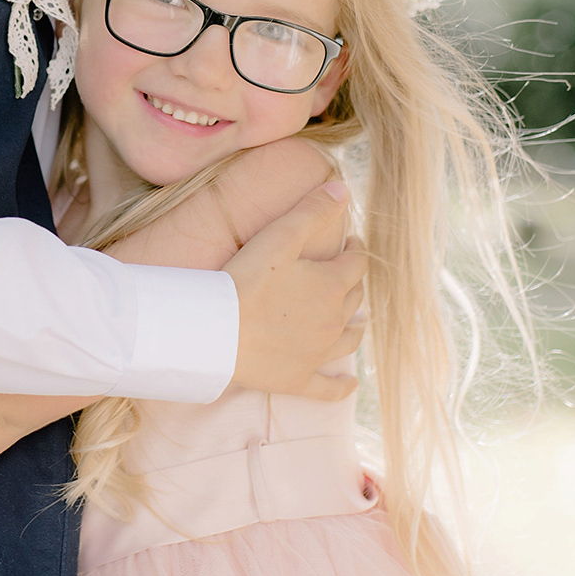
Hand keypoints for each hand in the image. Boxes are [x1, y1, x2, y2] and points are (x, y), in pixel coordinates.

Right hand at [228, 181, 366, 401]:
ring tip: (356, 319)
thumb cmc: (244, 280)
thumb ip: (312, 210)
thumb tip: (343, 188)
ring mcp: (318, 354)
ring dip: (355, 326)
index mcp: (333, 285)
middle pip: (355, 298)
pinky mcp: (299, 380)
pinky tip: (350, 386)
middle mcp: (334, 321)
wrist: (216, 333)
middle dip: (352, 282)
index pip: (357, 262)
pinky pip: (328, 388)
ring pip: (350, 340)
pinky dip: (342, 386)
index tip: (350, 241)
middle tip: (343, 272)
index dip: (356, 248)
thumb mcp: (280, 236)